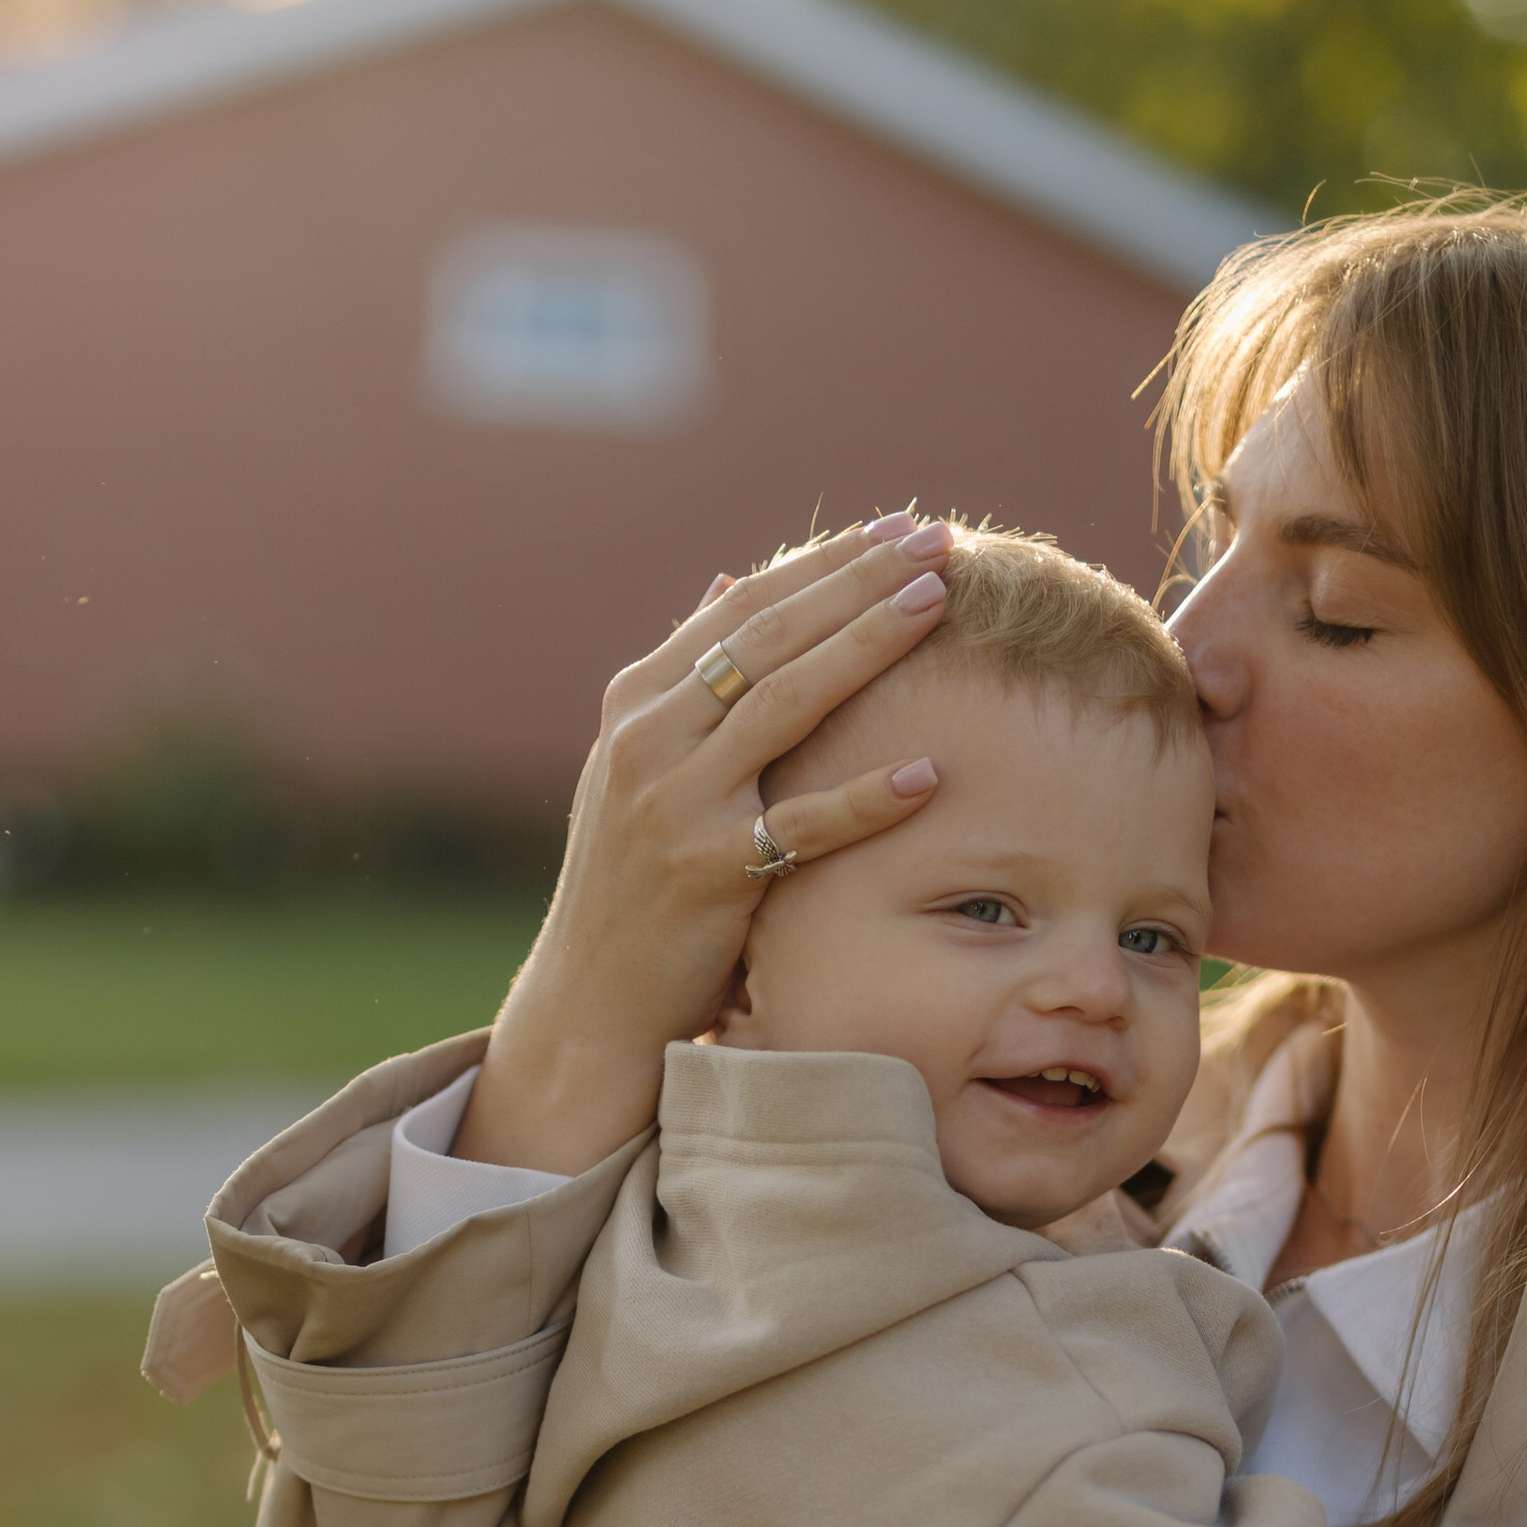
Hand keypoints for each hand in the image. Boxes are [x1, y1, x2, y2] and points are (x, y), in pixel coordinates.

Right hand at [456, 517, 952, 1175]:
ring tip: (935, 604)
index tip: (896, 528)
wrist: (590, 998)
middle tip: (936, 540)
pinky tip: (927, 773)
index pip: (744, 607)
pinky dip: (865, 800)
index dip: (824, 562)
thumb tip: (727, 581)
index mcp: (637, 703)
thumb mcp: (640, 766)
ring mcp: (674, 803)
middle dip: (858, 580)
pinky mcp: (706, 874)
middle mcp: (648, 739)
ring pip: (785, 704)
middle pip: (770, 637)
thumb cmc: (632, 882)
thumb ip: (685, 679)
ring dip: (866, 646)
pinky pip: (801, 828)